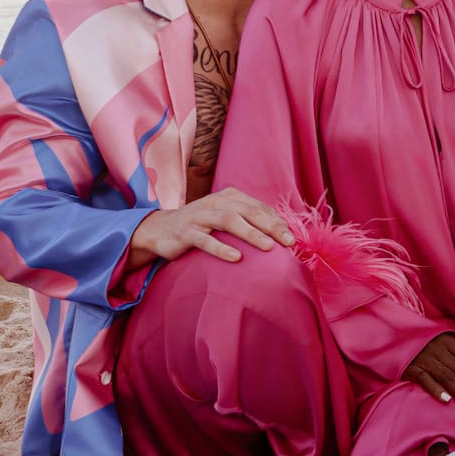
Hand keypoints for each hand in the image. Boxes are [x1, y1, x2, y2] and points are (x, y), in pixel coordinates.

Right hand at [129, 188, 293, 267]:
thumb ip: (249, 221)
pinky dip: (221, 248)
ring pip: (229, 220)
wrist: (161, 230)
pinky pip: (205, 240)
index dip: (277, 221)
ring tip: (268, 247)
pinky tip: (236, 258)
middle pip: (248, 211)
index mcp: (229, 197)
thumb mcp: (226, 219)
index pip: (258, 207)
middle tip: (288, 242)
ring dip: (250, 233)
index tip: (292, 238)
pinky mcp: (185, 232)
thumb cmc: (202, 226)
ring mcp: (199, 216)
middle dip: (270, 226)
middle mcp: (215, 202)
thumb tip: (282, 232)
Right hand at [405, 333, 454, 413]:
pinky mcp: (410, 368)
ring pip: (447, 378)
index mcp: (448, 341)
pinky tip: (446, 401)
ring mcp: (423, 358)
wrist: (394, 339)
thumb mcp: (443, 340)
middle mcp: (438, 348)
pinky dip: (436, 390)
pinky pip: (425, 379)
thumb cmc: (424, 343)